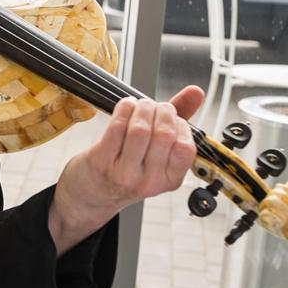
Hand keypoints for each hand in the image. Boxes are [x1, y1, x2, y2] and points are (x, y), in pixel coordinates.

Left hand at [49, 86, 202, 254]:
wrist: (90, 195)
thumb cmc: (127, 169)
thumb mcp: (156, 156)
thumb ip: (178, 123)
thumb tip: (196, 92)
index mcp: (170, 180)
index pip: (186, 148)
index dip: (180, 125)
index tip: (172, 118)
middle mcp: (149, 181)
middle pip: (163, 134)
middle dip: (160, 110)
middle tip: (153, 106)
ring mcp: (124, 174)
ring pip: (140, 129)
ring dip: (141, 108)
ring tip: (138, 105)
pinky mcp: (101, 162)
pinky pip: (116, 128)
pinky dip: (123, 109)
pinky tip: (125, 106)